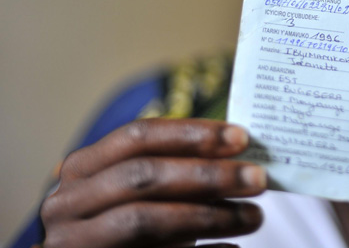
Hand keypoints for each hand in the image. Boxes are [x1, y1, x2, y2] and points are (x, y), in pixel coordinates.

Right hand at [40, 118, 265, 247]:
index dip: (191, 134)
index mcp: (83, 169)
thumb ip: (175, 169)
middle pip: (144, 176)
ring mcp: (75, 243)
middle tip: (258, 178)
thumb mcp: (140, 191)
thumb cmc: (123, 225)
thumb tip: (240, 154)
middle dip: (207, 174)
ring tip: (255, 216)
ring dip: (209, 216)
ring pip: (145, 220)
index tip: (242, 137)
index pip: (138, 136)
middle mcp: (68, 204)